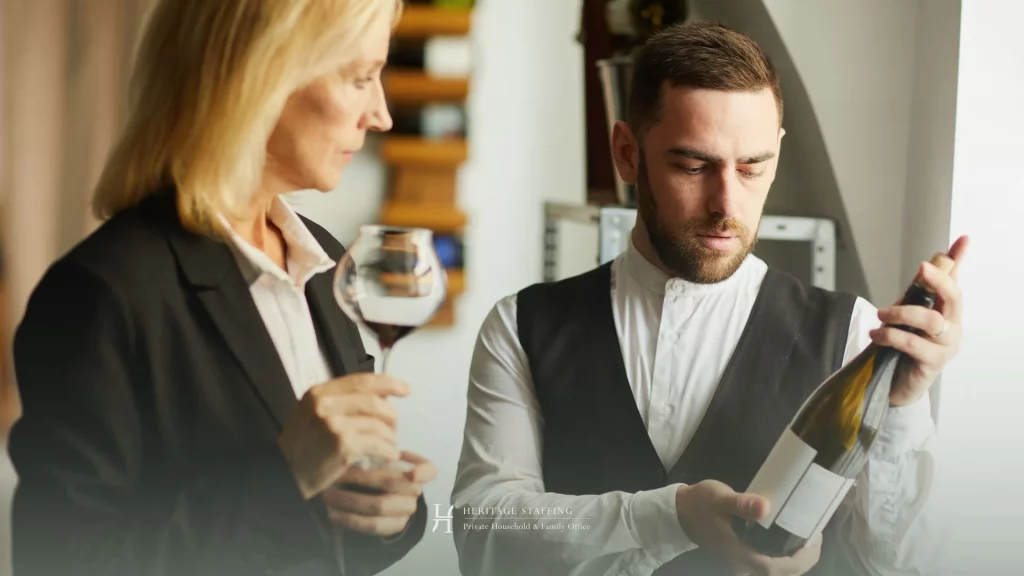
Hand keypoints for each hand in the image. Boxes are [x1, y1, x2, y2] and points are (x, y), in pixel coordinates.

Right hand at [277, 373, 409, 498]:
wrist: (283, 474)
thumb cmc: (302, 446)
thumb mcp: (313, 413)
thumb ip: (341, 401)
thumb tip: (382, 394)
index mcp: (318, 393)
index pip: (361, 380)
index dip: (388, 383)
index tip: (405, 389)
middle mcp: (325, 404)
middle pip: (374, 402)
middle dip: (391, 416)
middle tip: (393, 428)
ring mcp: (334, 425)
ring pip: (379, 425)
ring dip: (389, 437)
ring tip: (387, 446)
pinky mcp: (343, 446)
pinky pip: (378, 444)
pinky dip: (387, 451)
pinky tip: (387, 456)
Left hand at [323, 451, 436, 536]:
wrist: (388, 499)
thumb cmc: (383, 471)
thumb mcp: (387, 458)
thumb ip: (380, 452)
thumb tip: (358, 444)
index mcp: (421, 471)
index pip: (429, 470)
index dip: (421, 470)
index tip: (407, 468)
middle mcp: (416, 491)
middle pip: (391, 483)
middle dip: (360, 478)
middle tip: (335, 474)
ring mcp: (407, 511)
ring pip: (379, 505)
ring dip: (349, 500)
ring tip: (327, 495)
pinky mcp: (395, 527)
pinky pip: (372, 526)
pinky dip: (350, 520)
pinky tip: (333, 514)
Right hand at [675, 480, 822, 575]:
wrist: (677, 513)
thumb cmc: (700, 505)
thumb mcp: (720, 499)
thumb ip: (742, 504)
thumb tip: (765, 507)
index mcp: (744, 555)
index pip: (784, 566)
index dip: (805, 555)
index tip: (816, 535)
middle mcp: (745, 565)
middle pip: (784, 573)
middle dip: (804, 558)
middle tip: (814, 535)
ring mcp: (741, 563)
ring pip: (776, 571)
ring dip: (794, 559)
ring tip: (804, 537)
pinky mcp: (739, 557)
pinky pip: (767, 564)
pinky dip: (781, 557)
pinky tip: (785, 540)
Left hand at [872, 235, 967, 406]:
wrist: (896, 384)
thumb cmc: (904, 346)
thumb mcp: (909, 315)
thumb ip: (919, 291)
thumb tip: (930, 262)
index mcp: (948, 313)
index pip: (955, 282)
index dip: (959, 261)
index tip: (964, 239)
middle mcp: (953, 328)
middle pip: (954, 298)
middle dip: (939, 280)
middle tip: (921, 269)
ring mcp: (945, 347)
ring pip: (931, 320)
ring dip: (902, 312)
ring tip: (880, 316)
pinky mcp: (932, 364)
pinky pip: (913, 343)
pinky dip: (891, 335)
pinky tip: (876, 334)